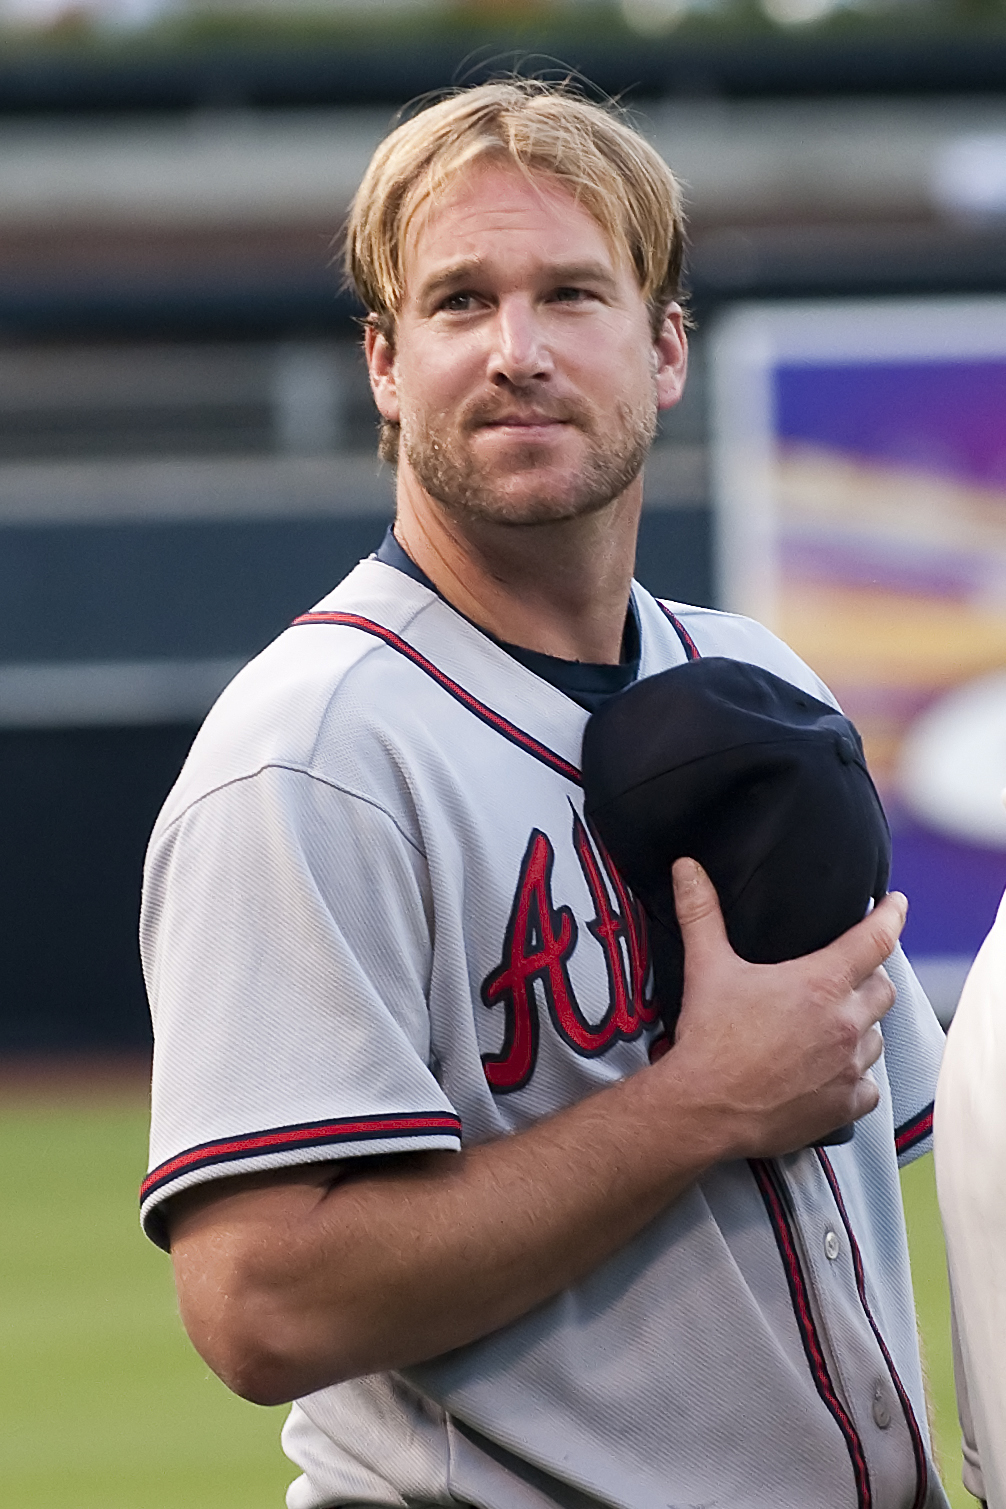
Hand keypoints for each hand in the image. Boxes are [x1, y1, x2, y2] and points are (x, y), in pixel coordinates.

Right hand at [662, 858, 904, 1159]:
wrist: (705, 1108)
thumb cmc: (709, 1037)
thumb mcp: (707, 968)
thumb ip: (701, 913)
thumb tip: (687, 868)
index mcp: (820, 984)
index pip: (876, 938)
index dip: (892, 915)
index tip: (897, 903)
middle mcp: (845, 1023)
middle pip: (883, 988)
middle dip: (868, 979)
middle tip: (844, 979)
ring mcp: (849, 1067)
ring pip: (876, 1038)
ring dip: (860, 1029)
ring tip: (830, 1029)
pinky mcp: (845, 1105)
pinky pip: (869, 1086)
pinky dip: (855, 1077)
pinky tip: (830, 1074)